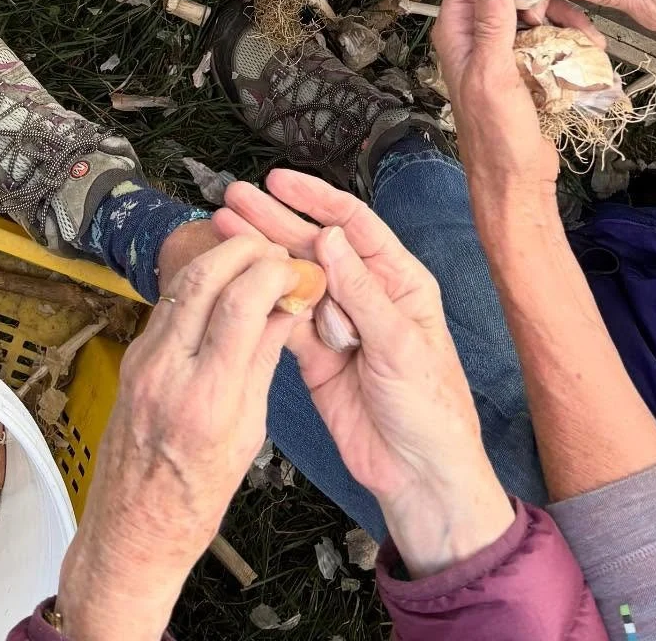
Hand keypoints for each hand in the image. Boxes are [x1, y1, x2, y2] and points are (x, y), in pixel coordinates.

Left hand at [55, 234, 301, 640]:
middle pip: (205, 277)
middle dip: (244, 249)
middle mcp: (168, 372)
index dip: (272, 271)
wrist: (133, 530)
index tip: (294, 268)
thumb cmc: (195, 500)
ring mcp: (143, 362)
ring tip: (253, 263)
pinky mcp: (133, 359)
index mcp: (207, 399)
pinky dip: (199, 287)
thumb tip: (288, 309)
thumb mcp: (248, 436)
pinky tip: (223, 291)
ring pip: (182, 285)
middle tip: (274, 250)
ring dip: (220, 261)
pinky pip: (169, 307)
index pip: (241, 304)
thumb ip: (263, 363)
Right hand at [214, 169, 513, 575]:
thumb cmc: (431, 407)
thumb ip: (362, 293)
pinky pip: (284, 321)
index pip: (353, 224)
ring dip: (260, 255)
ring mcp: (337, 324)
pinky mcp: (315, 356)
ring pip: (292, 280)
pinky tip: (235, 280)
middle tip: (235, 198)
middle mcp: (364, 294)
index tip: (279, 181)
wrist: (417, 473)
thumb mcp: (401, 345)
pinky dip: (260, 303)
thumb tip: (331, 237)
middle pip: (313, 245)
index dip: (315, 198)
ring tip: (223, 227)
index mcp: (398, 280)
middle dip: (274, 220)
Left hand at [433, 0, 568, 209]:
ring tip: (583, 24)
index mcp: (456, 31)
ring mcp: (500, 50)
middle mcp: (474, 34)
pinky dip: (565, 34)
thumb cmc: (497, 138)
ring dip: (556, 10)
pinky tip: (589, 42)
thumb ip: (491, 25)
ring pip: (528, 9)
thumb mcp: (494, 76)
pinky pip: (544, 36)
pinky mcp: (524, 66)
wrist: (517, 184)